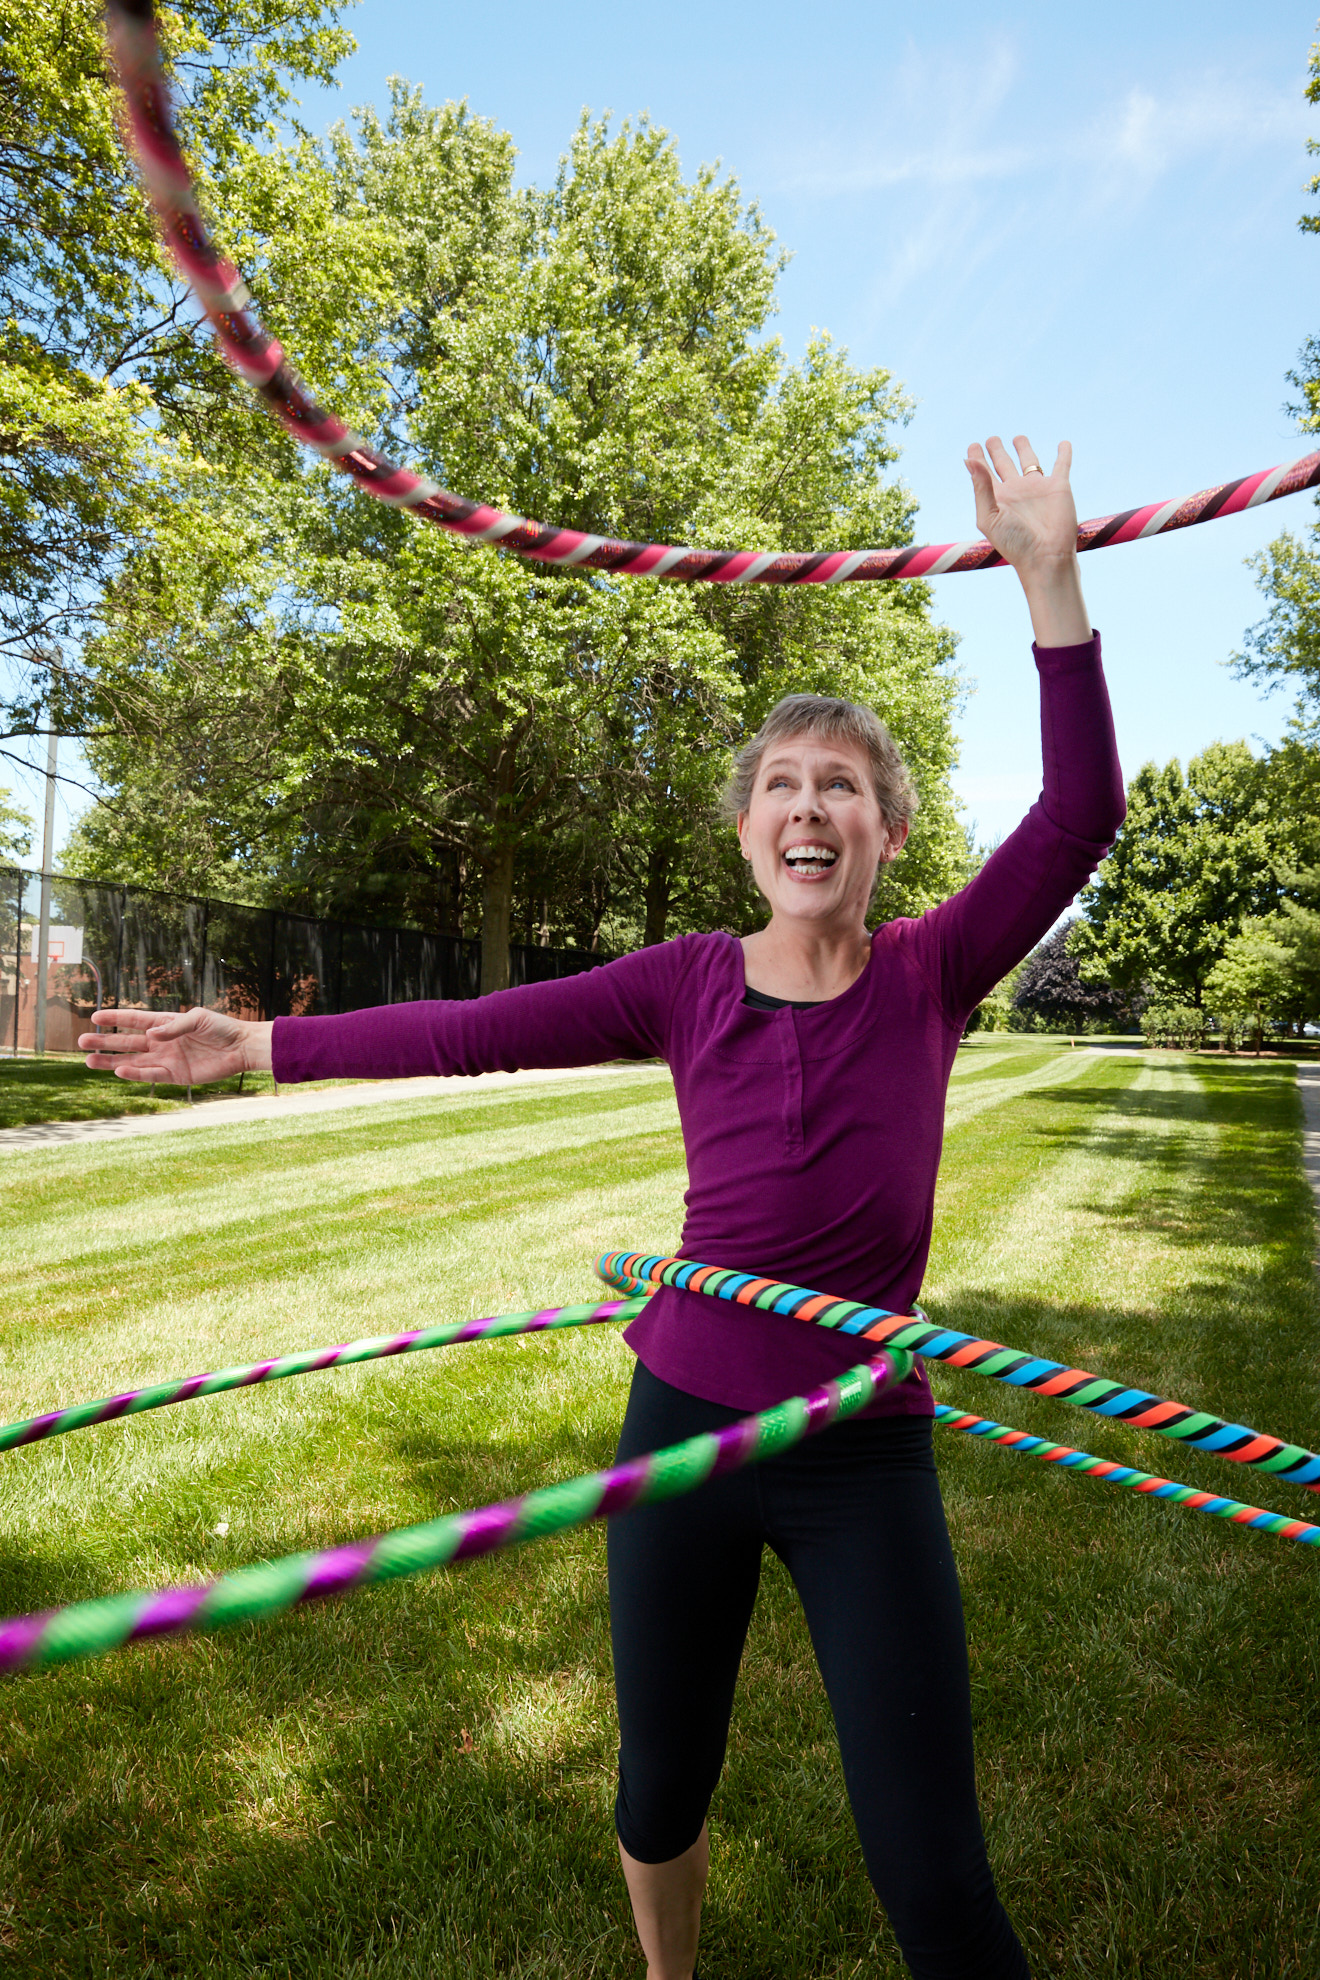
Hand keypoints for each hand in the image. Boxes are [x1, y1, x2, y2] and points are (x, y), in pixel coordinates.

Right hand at [79, 1006, 272, 1085]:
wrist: (241, 1049)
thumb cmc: (221, 1028)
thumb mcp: (198, 1019)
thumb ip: (174, 1027)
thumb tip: (151, 1036)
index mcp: (166, 1023)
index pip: (134, 1020)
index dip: (115, 1018)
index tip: (95, 1016)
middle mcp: (162, 1041)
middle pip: (127, 1041)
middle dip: (105, 1041)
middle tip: (81, 1041)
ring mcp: (167, 1059)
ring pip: (133, 1060)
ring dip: (111, 1061)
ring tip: (88, 1060)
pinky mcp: (175, 1075)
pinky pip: (151, 1075)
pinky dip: (135, 1074)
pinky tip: (118, 1070)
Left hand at [965, 434, 1090, 646]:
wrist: (1046, 556)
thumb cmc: (1014, 543)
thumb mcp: (990, 516)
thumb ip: (981, 487)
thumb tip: (969, 460)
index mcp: (997, 498)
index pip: (983, 474)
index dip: (977, 459)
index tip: (973, 447)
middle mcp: (1016, 491)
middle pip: (1004, 464)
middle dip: (997, 451)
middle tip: (991, 439)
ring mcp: (1037, 488)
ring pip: (1030, 461)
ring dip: (1024, 448)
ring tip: (1018, 438)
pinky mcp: (1059, 487)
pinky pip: (1062, 465)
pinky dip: (1064, 454)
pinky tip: (1064, 444)